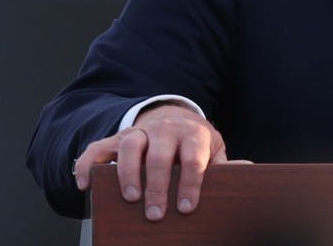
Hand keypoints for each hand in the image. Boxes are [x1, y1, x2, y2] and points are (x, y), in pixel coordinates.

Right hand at [73, 103, 249, 220]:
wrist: (174, 118)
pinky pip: (98, 148)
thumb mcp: (213, 149)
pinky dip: (89, 164)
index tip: (187, 208)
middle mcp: (165, 130)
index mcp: (193, 134)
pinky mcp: (117, 138)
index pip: (193, 158)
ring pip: (130, 146)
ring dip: (128, 173)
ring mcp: (139, 132)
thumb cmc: (195, 143)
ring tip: (130, 198)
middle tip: (156, 214)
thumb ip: (224, 164)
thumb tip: (247, 169)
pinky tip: (85, 184)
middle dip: (158, 186)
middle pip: (160, 155)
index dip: (190, 183)